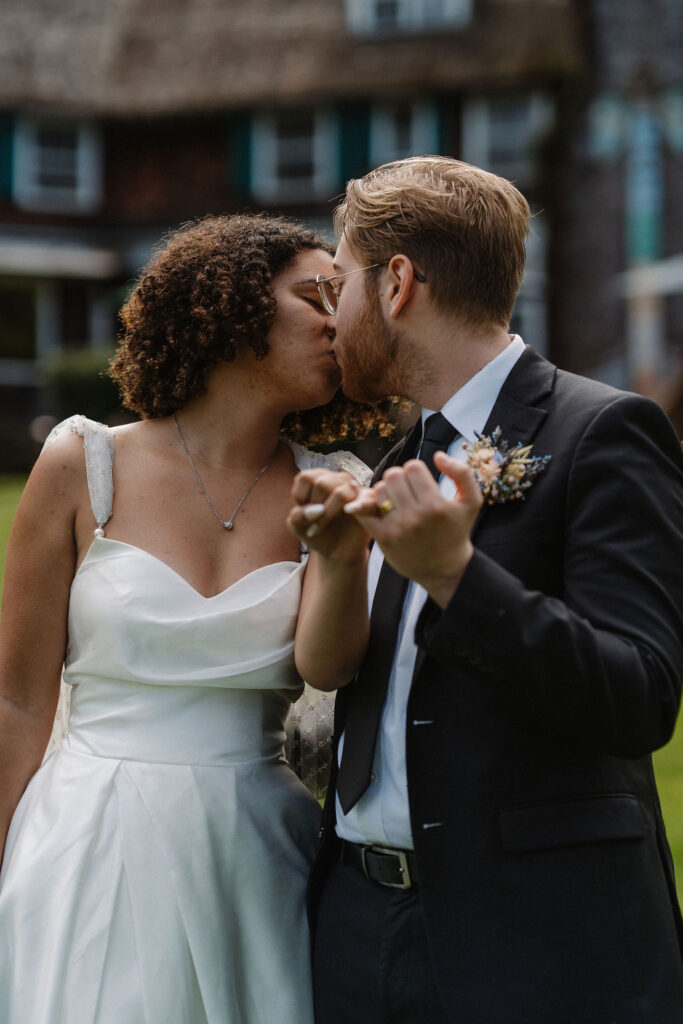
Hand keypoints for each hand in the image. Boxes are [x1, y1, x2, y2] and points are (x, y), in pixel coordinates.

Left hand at [288, 469, 369, 563]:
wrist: (337, 552)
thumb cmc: (318, 534)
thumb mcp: (298, 527)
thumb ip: (298, 516)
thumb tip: (318, 509)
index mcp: (319, 478)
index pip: (306, 477)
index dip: (301, 497)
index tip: (303, 512)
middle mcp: (337, 480)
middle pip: (322, 484)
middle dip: (314, 508)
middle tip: (313, 523)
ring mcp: (355, 490)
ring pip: (340, 493)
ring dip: (327, 515)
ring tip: (320, 528)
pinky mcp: (369, 504)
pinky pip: (365, 501)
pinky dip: (357, 508)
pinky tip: (348, 513)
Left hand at [345, 451, 482, 607]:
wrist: (444, 569)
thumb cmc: (457, 531)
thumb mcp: (472, 502)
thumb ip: (462, 472)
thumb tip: (438, 455)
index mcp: (436, 506)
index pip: (412, 467)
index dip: (417, 471)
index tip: (422, 483)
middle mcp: (415, 517)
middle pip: (393, 475)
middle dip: (400, 479)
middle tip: (408, 491)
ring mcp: (397, 528)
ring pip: (378, 489)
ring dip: (386, 491)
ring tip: (398, 501)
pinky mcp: (383, 538)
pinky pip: (364, 510)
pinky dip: (367, 504)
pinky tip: (380, 508)